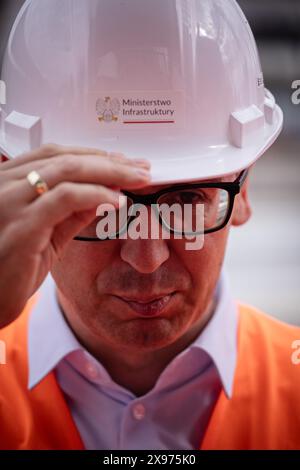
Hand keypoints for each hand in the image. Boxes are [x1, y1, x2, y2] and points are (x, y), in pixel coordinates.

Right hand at [0, 144, 150, 327]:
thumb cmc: (11, 268)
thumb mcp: (47, 232)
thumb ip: (72, 211)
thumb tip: (105, 192)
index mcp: (8, 181)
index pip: (55, 154)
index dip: (93, 155)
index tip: (123, 161)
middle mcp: (5, 184)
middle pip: (65, 158)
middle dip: (110, 161)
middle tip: (141, 168)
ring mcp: (10, 202)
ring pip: (68, 170)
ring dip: (110, 173)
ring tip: (137, 180)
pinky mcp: (22, 226)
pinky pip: (65, 199)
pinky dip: (95, 195)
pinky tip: (117, 200)